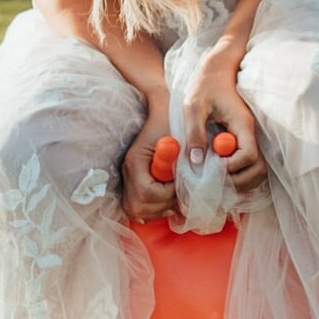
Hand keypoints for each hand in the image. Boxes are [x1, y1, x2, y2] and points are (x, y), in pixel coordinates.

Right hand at [118, 89, 180, 223]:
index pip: (146, 192)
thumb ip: (183, 162)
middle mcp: (127, 171)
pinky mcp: (132, 181)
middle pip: (138, 206)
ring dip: (157, 210)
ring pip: (135, 210)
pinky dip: (150, 209)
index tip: (180, 184)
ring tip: (173, 200)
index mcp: (135, 160)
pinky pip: (135, 205)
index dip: (166, 194)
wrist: (161, 108)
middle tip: (178, 196)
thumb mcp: (180, 138)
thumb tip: (190, 187)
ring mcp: (127, 177)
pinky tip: (165, 202)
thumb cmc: (172, 120)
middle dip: (162, 206)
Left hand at [189, 47, 267, 194]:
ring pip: (258, 170)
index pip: (249, 155)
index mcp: (242, 124)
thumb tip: (196, 161)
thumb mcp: (193, 105)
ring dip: (241, 181)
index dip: (232, 167)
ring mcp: (250, 138)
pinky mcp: (244, 140)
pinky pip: (251, 166)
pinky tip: (222, 173)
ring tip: (219, 180)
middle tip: (216, 180)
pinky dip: (240, 176)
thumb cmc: (205, 85)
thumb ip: (194, 132)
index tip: (213, 166)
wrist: (218, 70)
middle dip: (238, 181)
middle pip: (258, 169)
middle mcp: (251, 134)